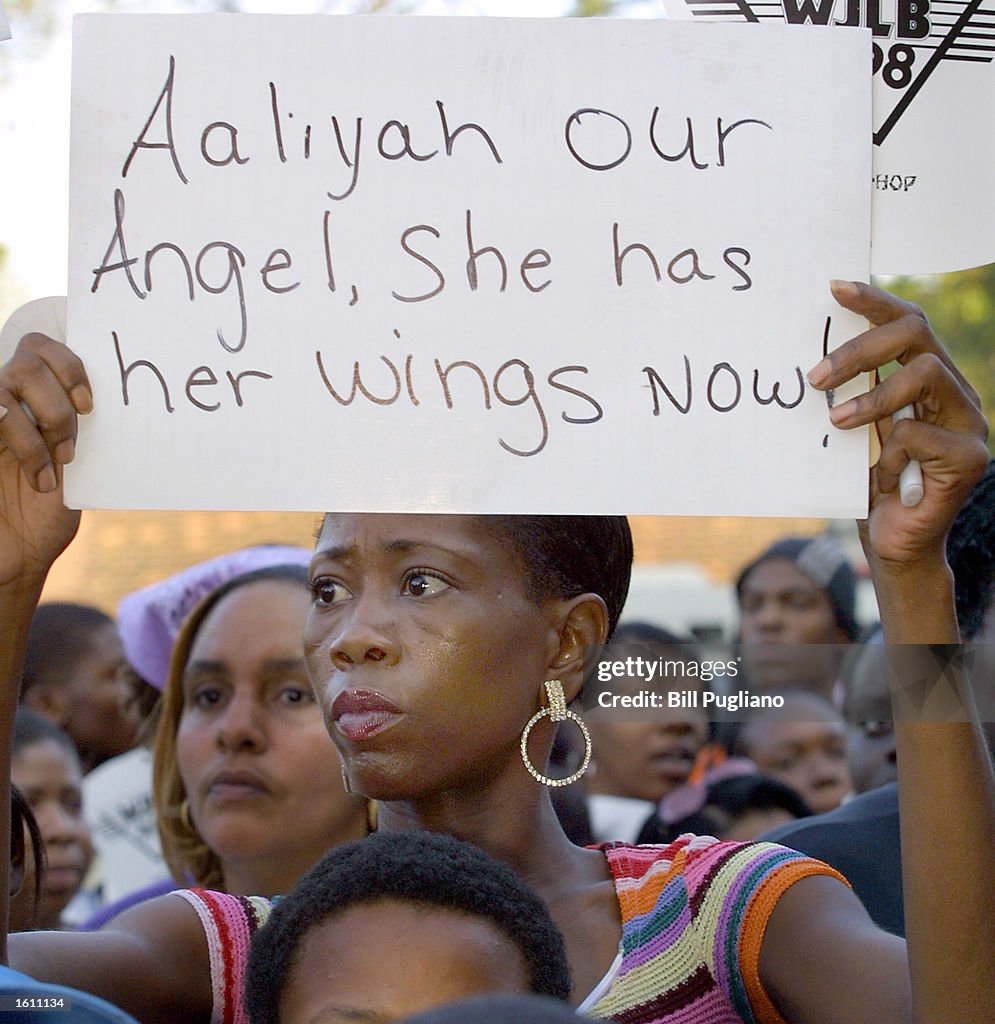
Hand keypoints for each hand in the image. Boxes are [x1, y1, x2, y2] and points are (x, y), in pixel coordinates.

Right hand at [0, 333, 91, 584]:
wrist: (16, 556)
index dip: (70, 362)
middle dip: (61, 394)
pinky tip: (42, 480)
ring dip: (47, 419)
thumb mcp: (75, 466)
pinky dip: (28, 444)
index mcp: (32, 400)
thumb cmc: (47, 515)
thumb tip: (129, 396)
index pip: (44, 345)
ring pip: (12, 378)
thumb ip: (81, 428)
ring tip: (61, 460)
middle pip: (31, 354)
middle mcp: (6, 401)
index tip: (91, 404)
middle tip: (73, 437)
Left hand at [807, 280, 988, 566]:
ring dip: (871, 397)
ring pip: (924, 374)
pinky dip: (887, 455)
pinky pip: (919, 434)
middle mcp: (954, 390)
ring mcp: (968, 422)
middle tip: (815, 378)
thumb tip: (807, 358)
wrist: (894, 542)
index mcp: (928, 377)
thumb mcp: (853, 429)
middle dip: (860, 348)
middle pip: (916, 333)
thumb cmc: (867, 483)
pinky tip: (878, 478)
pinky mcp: (969, 457)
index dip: (874, 300)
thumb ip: (847, 393)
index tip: (834, 287)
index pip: (907, 321)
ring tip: (835, 422)